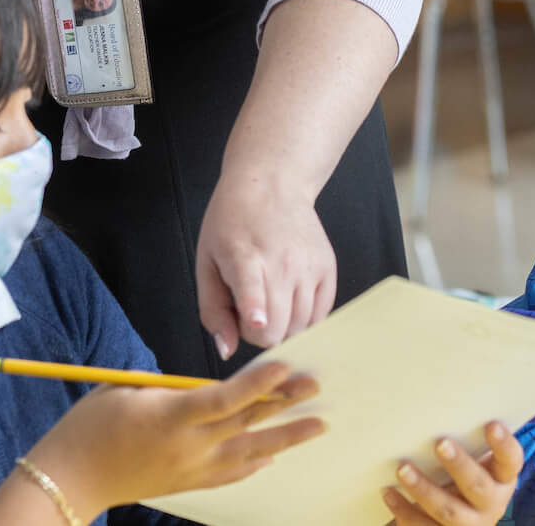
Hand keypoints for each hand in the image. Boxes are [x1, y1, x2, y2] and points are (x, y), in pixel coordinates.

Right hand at [16, 363, 323, 518]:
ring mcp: (191, 469)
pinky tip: (274, 454)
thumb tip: (204, 388)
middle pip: (246, 422)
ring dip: (285, 437)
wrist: (70, 479)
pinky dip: (255, 462)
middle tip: (316, 386)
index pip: (225, 398)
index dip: (258, 383)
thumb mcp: (126, 389)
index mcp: (171, 416)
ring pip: (250, 452)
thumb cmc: (90, 426)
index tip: (286, 366)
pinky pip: (231, 474)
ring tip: (316, 426)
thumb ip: (171, 387)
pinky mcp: (188, 484)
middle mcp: (189, 446)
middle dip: (284, 403)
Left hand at [197, 178, 335, 357]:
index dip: (255, 311)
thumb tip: (227, 350)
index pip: (253, 289)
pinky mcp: (328, 268)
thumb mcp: (207, 262)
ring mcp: (309, 265)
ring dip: (281, 327)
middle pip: (277, 329)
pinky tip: (288, 300)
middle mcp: (282, 262)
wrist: (272, 184)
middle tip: (248, 312)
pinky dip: (302, 319)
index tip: (256, 321)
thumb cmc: (233, 223)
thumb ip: (213, 310)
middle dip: (259, 334)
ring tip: (269, 300)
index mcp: (245, 257)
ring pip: (299, 328)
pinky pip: (319, 316)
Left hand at [382, 421, 522, 524]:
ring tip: (402, 469)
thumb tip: (440, 396)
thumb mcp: (476, 460)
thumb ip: (468, 439)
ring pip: (448, 511)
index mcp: (502, 479)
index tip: (491, 424)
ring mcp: (469, 524)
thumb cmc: (465, 475)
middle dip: (459, 465)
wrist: (463, 519)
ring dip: (424, 490)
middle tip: (440, 443)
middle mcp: (491, 504)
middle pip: (477, 486)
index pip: (511, 460)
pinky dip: (404, 510)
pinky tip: (389, 492)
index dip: (503, 444)